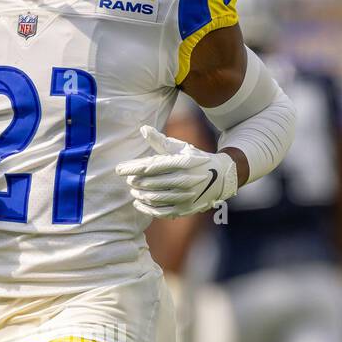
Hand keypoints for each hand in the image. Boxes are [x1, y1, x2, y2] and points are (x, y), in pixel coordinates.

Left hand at [116, 125, 238, 217]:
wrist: (222, 178)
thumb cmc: (197, 159)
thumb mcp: (181, 147)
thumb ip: (161, 141)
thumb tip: (143, 130)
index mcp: (183, 163)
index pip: (152, 166)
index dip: (133, 168)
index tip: (119, 169)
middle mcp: (185, 180)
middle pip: (151, 183)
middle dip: (135, 182)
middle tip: (128, 180)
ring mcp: (186, 197)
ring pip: (154, 198)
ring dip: (139, 195)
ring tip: (133, 190)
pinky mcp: (185, 209)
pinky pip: (161, 212)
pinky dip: (146, 209)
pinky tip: (138, 203)